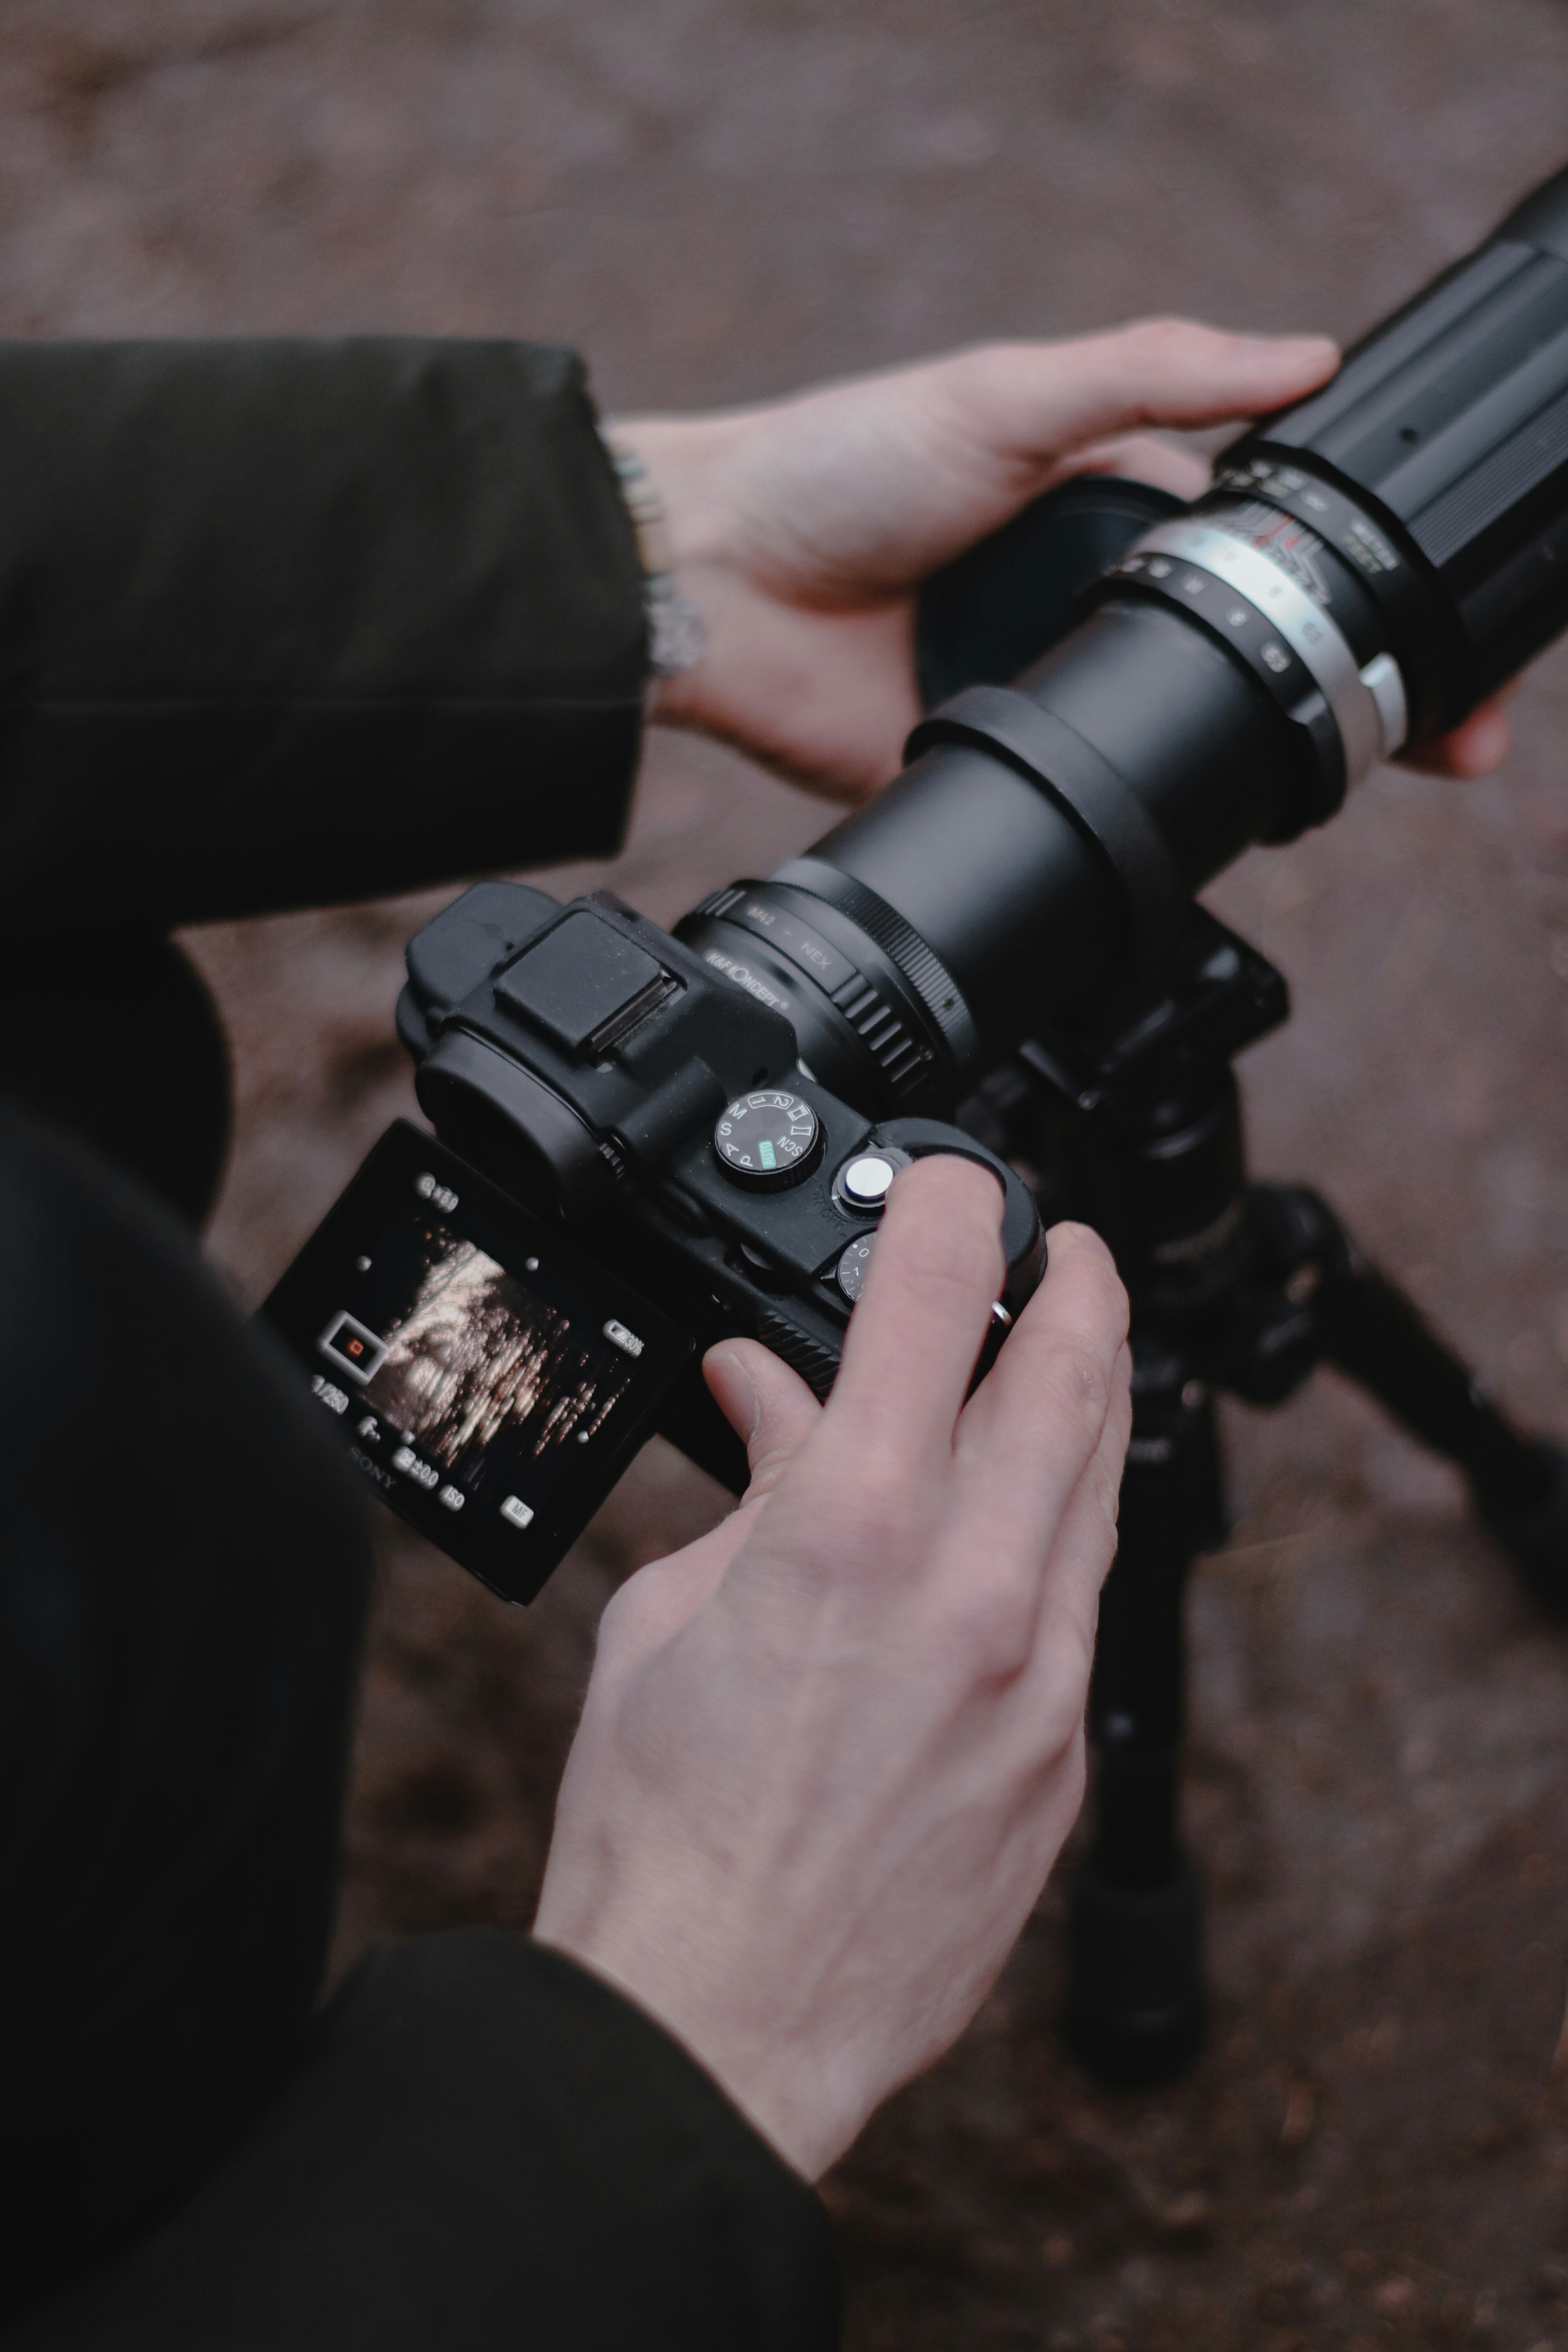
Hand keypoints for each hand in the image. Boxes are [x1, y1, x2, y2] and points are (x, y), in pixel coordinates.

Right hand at [533, 1159, 1131, 2179]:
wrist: (714, 2023)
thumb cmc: (662, 1836)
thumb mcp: (668, 1619)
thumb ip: (746, 1491)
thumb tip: (762, 1397)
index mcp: (848, 1533)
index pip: (931, 1301)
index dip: (949, 1206)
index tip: (950, 1180)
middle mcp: (968, 1591)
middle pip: (1071, 1373)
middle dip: (1075, 1281)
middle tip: (1062, 1246)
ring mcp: (1035, 1681)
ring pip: (1100, 1484)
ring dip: (1090, 1397)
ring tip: (1064, 1355)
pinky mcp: (1059, 1760)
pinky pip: (1086, 1599)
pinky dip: (1063, 1526)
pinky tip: (1028, 1514)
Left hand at [612, 322, 1510, 796]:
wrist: (715, 582)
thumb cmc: (840, 464)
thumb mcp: (1005, 396)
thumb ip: (1148, 376)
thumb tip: (1301, 359)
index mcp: (1106, 510)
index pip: (1251, 549)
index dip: (1336, 586)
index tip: (1417, 627)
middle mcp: (1083, 609)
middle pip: (1232, 658)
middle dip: (1331, 691)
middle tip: (1429, 738)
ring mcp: (1044, 697)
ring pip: (1168, 743)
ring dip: (1245, 763)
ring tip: (1342, 779)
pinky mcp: (995, 772)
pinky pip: (1078, 807)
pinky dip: (1130, 817)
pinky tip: (1201, 826)